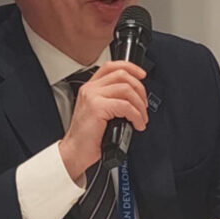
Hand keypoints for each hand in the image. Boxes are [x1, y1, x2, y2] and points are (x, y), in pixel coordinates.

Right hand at [59, 61, 147, 180]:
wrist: (76, 152)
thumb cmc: (88, 137)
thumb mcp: (99, 113)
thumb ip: (112, 100)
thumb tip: (135, 97)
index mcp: (90, 88)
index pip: (111, 67)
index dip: (130, 67)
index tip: (142, 75)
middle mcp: (90, 89)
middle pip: (122, 75)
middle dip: (140, 89)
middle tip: (143, 106)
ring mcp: (92, 97)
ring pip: (127, 89)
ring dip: (140, 105)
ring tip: (141, 118)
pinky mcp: (97, 107)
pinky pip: (126, 106)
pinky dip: (136, 116)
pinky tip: (137, 124)